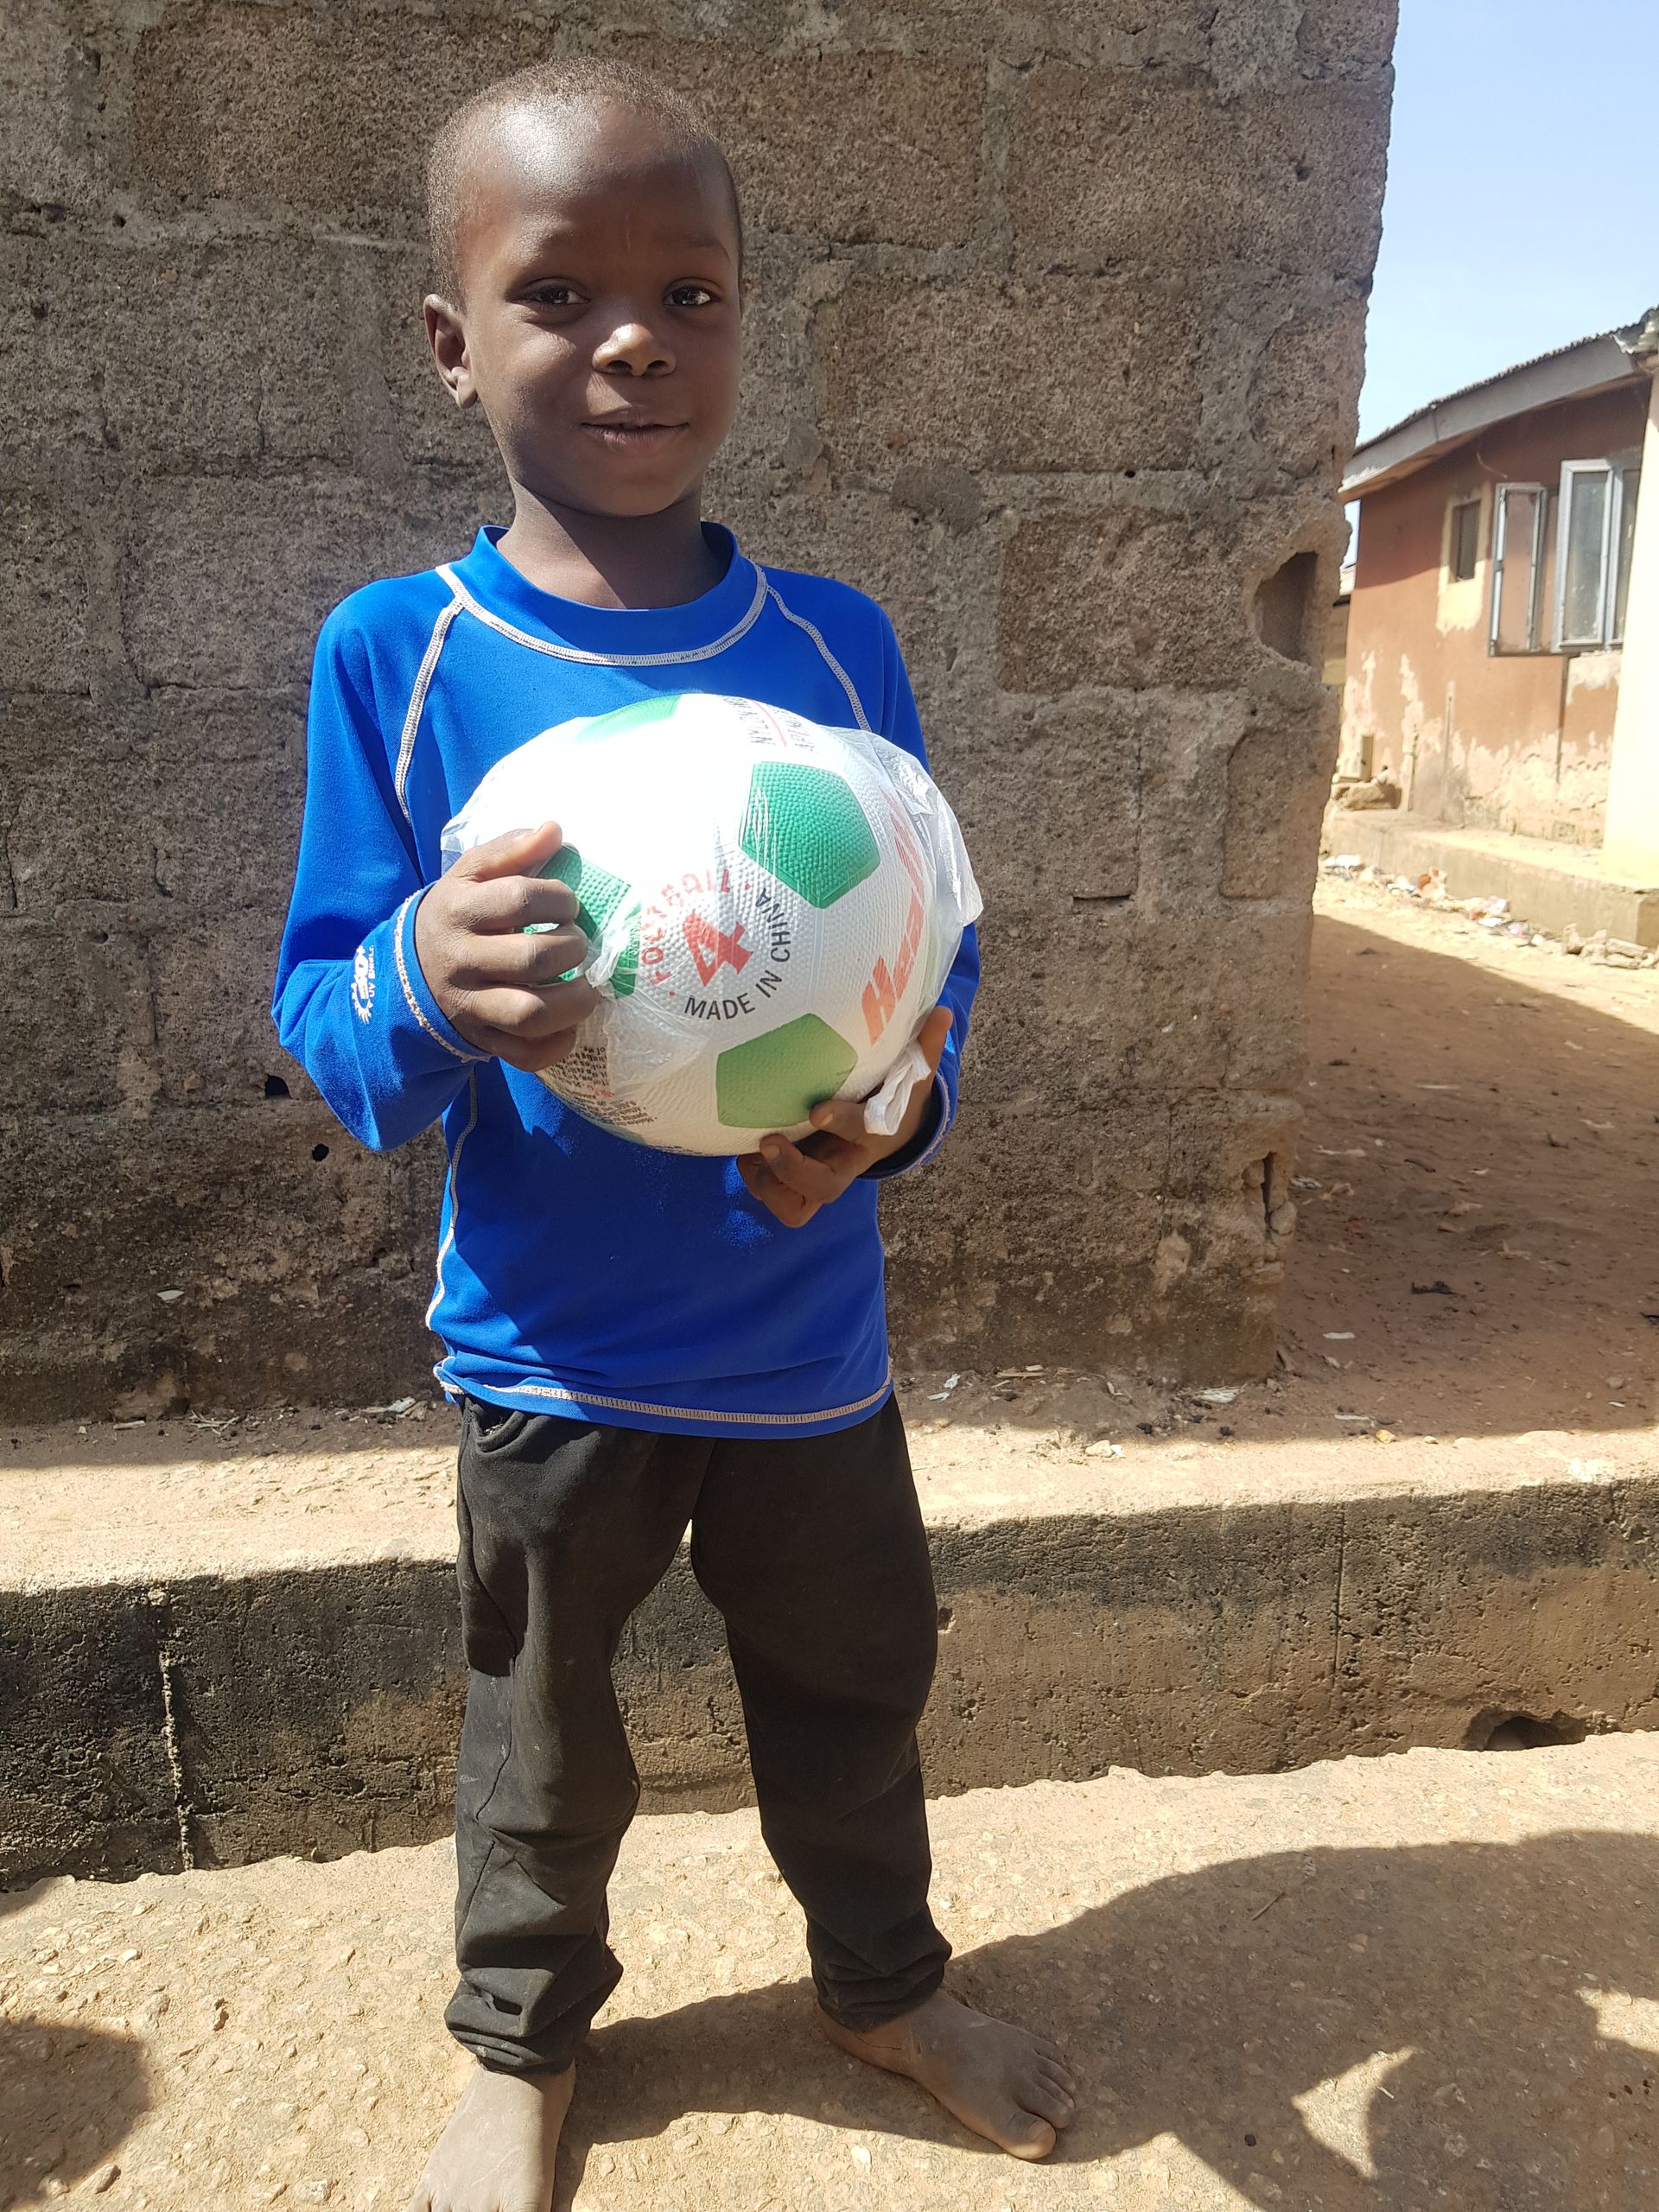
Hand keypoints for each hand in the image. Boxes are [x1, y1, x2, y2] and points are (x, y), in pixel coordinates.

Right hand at [413, 821, 599, 1072]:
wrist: (409, 971)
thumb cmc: (457, 914)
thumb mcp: (470, 875)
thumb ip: (510, 851)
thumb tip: (554, 830)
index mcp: (458, 911)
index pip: (519, 899)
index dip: (558, 899)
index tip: (568, 904)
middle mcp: (461, 961)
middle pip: (531, 958)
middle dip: (572, 947)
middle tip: (579, 943)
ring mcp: (470, 1006)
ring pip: (531, 1012)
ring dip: (575, 1001)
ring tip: (588, 987)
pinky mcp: (482, 1040)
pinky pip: (525, 1053)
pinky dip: (557, 1043)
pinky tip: (568, 1022)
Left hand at [737, 1006, 952, 1228]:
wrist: (892, 1132)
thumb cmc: (896, 1096)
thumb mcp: (913, 1073)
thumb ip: (923, 1047)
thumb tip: (942, 1013)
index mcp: (874, 1133)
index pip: (861, 1131)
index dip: (840, 1122)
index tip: (818, 1110)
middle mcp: (847, 1161)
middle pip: (825, 1187)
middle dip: (793, 1170)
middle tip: (768, 1140)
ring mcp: (822, 1175)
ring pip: (796, 1205)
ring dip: (769, 1182)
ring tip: (750, 1151)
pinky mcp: (801, 1182)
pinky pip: (780, 1201)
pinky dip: (760, 1182)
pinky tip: (747, 1153)